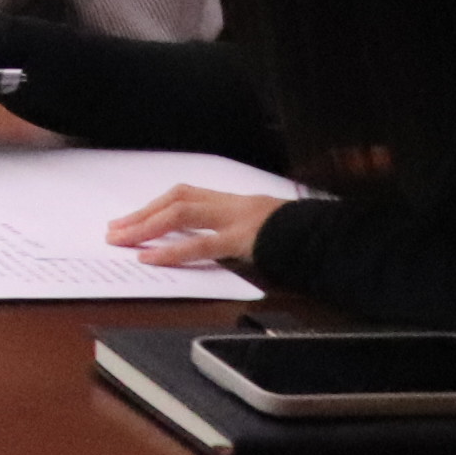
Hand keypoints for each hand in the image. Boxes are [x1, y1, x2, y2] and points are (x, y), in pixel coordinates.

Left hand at [106, 185, 288, 269]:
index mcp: (239, 201)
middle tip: (114, 231)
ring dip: (148, 226)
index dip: (155, 206)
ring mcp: (242, 218)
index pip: (186, 196)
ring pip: (184, 214)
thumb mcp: (268, 235)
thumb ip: (235, 236)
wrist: (341, 239)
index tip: (129, 220)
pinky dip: (173, 251)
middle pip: (178, 200)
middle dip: (143, 215)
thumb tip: (197, 249)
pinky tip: (150, 258)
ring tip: (122, 241)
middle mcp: (237, 204)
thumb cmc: (306, 240)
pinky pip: (204, 244)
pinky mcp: (249, 238)